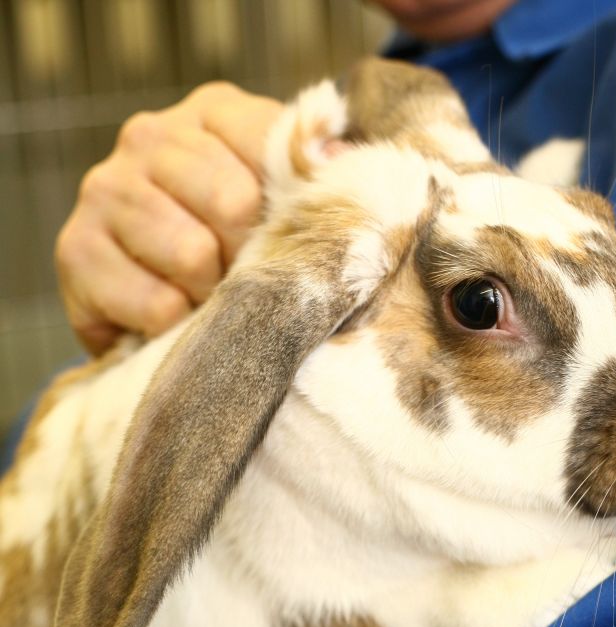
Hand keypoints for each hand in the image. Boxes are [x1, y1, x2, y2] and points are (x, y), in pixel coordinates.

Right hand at [56, 82, 283, 353]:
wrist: (157, 317)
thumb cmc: (233, 254)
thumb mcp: (279, 207)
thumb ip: (310, 182)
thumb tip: (340, 162)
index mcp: (211, 113)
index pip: (272, 144)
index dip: (292, 207)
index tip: (290, 236)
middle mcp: (149, 136)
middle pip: (232, 201)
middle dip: (248, 256)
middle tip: (241, 275)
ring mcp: (105, 188)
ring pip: (190, 253)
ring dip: (210, 293)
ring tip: (204, 295)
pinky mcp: (76, 249)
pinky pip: (155, 303)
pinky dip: (174, 325)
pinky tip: (170, 316)